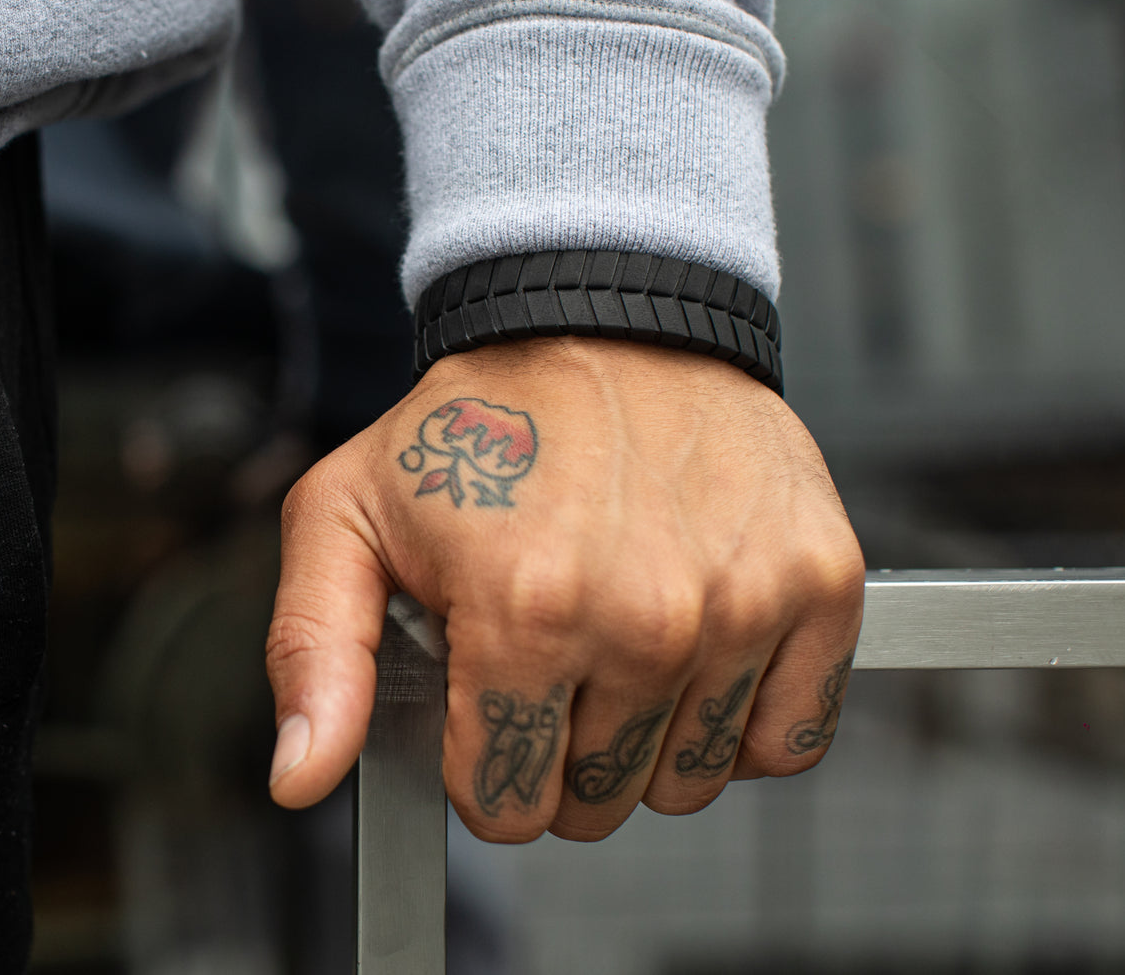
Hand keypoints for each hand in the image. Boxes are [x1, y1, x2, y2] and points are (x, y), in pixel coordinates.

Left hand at [266, 337, 863, 840]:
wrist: (612, 323)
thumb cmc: (489, 418)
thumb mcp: (350, 513)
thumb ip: (315, 651)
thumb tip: (306, 774)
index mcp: (526, 607)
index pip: (505, 801)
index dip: (485, 757)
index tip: (494, 693)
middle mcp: (648, 616)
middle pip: (599, 801)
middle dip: (562, 749)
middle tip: (558, 653)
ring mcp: (746, 603)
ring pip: (691, 782)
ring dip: (652, 735)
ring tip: (627, 634)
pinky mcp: (818, 583)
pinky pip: (790, 739)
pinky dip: (745, 719)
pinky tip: (703, 649)